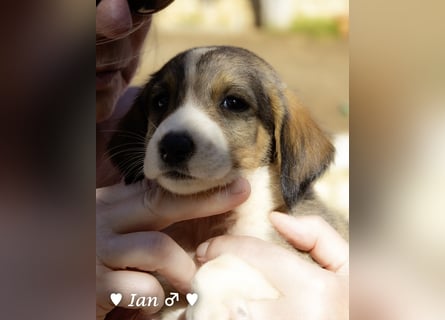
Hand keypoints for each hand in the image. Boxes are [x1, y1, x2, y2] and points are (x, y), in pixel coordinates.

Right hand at [96, 179, 249, 319]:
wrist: (36, 285)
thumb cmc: (86, 259)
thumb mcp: (111, 233)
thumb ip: (141, 221)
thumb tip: (189, 209)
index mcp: (108, 204)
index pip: (158, 189)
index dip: (198, 187)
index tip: (236, 182)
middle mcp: (101, 219)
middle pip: (161, 203)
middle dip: (206, 200)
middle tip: (241, 193)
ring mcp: (95, 250)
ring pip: (159, 249)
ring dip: (183, 269)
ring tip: (190, 284)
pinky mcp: (92, 284)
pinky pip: (143, 288)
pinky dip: (155, 299)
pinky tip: (145, 303)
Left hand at [196, 212, 348, 319]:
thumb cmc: (359, 306)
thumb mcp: (350, 266)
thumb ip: (318, 236)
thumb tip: (276, 218)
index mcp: (315, 289)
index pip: (254, 255)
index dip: (222, 247)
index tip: (206, 249)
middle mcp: (295, 317)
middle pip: (231, 292)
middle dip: (210, 282)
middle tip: (202, 277)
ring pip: (224, 318)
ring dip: (209, 308)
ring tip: (206, 301)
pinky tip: (221, 315)